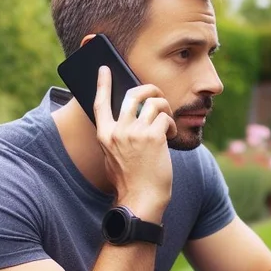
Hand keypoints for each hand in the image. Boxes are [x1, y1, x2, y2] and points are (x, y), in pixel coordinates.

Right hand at [93, 66, 177, 220]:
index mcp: (105, 135)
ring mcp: (135, 133)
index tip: (105, 70)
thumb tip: (126, 121)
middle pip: (133, 95)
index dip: (103, 83)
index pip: (100, 102)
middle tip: (157, 95)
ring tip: (166, 123)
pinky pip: (165, 118)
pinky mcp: (153, 137)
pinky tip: (169, 137)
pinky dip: (170, 124)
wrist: (141, 201)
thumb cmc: (130, 183)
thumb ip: (116, 139)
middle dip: (149, 90)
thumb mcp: (112, 159)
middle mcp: (118, 131)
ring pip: (154, 102)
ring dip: (165, 109)